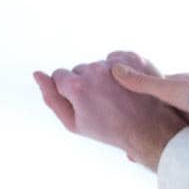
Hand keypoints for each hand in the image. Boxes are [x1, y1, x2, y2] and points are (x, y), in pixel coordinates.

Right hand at [32, 51, 188, 171]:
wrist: (151, 129)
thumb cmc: (110, 130)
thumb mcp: (74, 122)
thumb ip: (51, 97)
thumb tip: (37, 74)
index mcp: (76, 85)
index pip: (59, 75)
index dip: (70, 91)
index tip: (84, 102)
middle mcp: (95, 70)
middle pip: (80, 69)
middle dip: (87, 83)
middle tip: (104, 102)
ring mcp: (116, 63)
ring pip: (98, 64)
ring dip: (104, 76)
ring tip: (117, 96)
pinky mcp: (134, 58)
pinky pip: (117, 59)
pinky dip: (120, 69)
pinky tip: (127, 86)